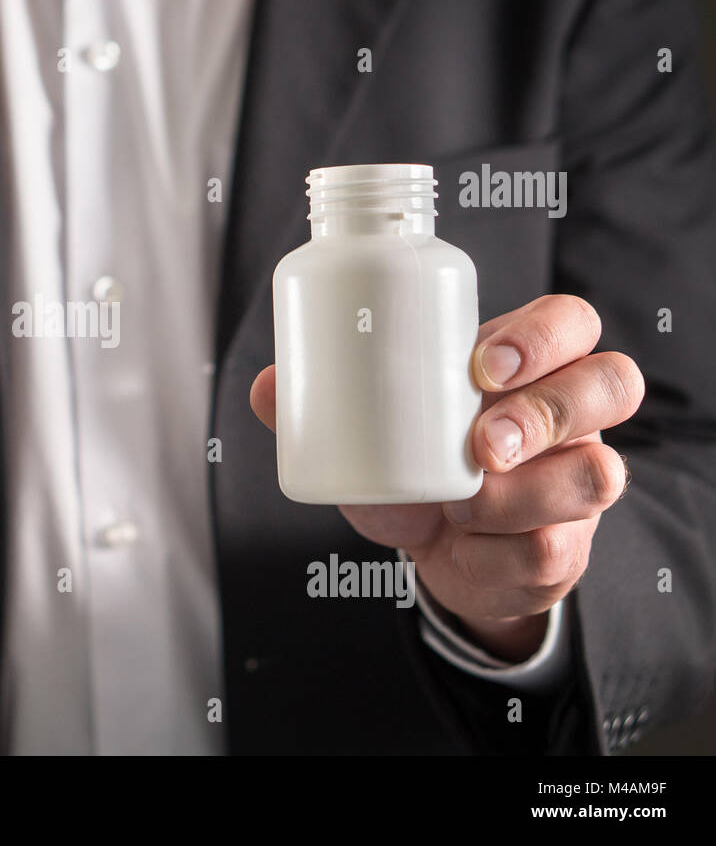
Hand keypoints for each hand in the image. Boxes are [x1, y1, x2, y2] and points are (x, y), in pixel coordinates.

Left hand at [250, 294, 643, 660]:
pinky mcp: (567, 545)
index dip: (542, 334)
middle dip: (546, 411)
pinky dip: (497, 550)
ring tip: (460, 502)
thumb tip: (266, 385)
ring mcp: (578, 478)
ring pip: (597, 472)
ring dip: (520, 492)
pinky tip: (464, 543)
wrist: (437, 557)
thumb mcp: (372, 433)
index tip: (480, 363)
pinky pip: (554, 547)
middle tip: (481, 441)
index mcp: (526, 366)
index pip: (570, 322)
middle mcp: (570, 415)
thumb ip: (322, 404)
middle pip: (611, 382)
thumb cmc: (414, 472)